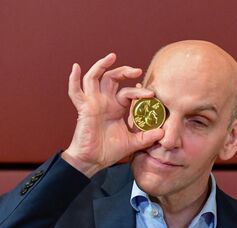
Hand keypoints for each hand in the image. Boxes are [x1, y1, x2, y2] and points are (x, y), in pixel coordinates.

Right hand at [62, 53, 163, 176]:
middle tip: (138, 70)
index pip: (128, 92)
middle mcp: (104, 101)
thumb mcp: (133, 143)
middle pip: (113, 78)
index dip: (138, 90)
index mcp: (116, 107)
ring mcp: (93, 102)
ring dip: (102, 66)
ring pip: (95, 77)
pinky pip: (75, 91)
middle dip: (124, 71)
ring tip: (112, 56)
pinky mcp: (83, 108)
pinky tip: (75, 67)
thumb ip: (147, 137)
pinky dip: (73, 79)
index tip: (151, 93)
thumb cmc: (110, 151)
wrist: (93, 161)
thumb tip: (163, 133)